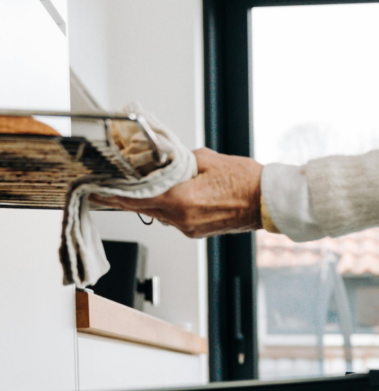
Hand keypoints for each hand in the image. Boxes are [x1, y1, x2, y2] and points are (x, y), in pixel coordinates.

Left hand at [91, 147, 262, 238]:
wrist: (270, 202)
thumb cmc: (247, 181)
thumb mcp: (209, 160)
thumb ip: (180, 160)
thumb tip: (166, 160)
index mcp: (181, 200)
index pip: (136, 198)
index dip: (113, 194)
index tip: (96, 190)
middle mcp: (182, 219)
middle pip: (144, 207)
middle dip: (130, 195)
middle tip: (114, 185)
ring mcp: (190, 228)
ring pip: (159, 212)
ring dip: (153, 199)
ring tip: (153, 185)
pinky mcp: (198, 231)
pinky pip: (174, 218)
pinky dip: (169, 206)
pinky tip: (175, 194)